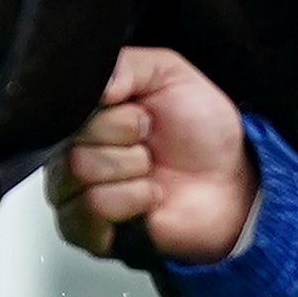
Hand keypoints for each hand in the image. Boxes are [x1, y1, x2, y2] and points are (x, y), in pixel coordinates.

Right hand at [54, 47, 259, 265]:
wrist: (230, 182)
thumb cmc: (202, 132)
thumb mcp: (171, 75)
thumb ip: (127, 65)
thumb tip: (94, 84)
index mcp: (86, 117)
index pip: (67, 110)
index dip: (114, 112)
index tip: (142, 112)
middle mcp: (73, 154)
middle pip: (70, 144)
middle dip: (126, 141)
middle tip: (150, 144)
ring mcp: (78, 194)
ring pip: (78, 175)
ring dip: (132, 171)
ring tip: (150, 171)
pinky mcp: (88, 231)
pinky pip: (88, 211)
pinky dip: (131, 201)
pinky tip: (146, 198)